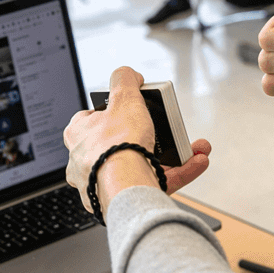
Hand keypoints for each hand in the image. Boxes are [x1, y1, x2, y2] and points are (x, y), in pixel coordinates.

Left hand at [64, 67, 211, 212]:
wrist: (125, 188)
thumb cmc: (116, 148)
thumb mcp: (124, 97)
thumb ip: (124, 79)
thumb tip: (127, 74)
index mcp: (78, 136)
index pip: (92, 118)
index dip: (115, 110)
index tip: (133, 108)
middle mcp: (86, 161)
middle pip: (121, 143)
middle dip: (151, 136)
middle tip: (166, 130)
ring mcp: (104, 183)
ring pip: (141, 165)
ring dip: (171, 156)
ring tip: (190, 149)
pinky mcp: (124, 198)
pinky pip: (153, 182)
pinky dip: (178, 172)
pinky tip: (195, 162)